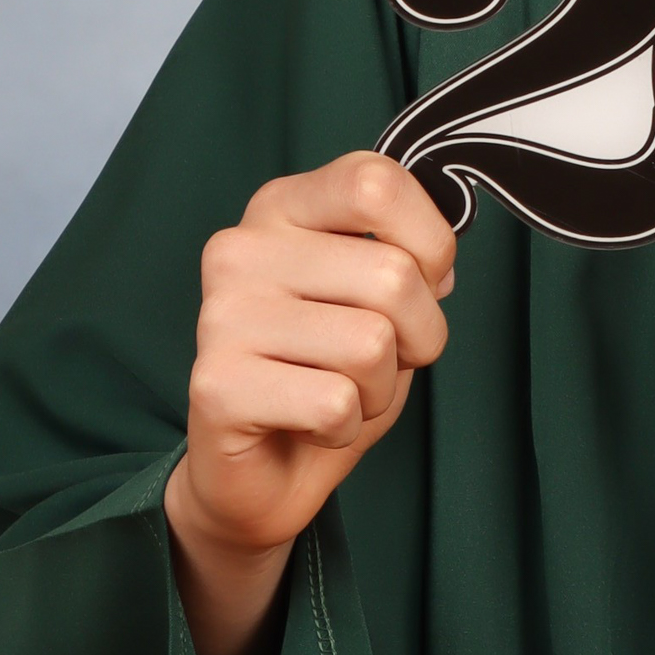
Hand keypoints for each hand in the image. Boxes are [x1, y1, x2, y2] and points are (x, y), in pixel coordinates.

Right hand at [164, 152, 454, 654]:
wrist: (261, 473)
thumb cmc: (327, 374)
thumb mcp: (384, 302)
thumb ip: (411, 261)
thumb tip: (438, 264)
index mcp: (282, 209)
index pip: (374, 181)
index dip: (429, 240)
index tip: (424, 279)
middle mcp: (241, 249)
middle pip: (392, 273)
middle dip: (418, 335)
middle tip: (379, 361)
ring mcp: (222, 314)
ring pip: (371, 342)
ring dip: (380, 387)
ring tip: (340, 392)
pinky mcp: (216, 384)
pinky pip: (335, 402)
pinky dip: (347, 426)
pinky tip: (312, 425)